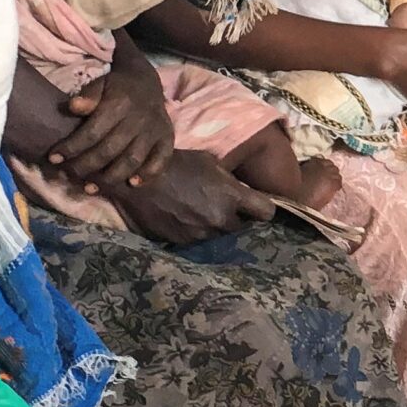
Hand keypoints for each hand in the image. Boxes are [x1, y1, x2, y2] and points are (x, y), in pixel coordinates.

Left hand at [47, 57, 174, 194]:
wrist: (146, 80)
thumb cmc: (117, 87)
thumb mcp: (100, 84)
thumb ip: (87, 95)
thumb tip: (73, 107)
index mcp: (119, 104)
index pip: (92, 132)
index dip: (71, 148)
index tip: (53, 159)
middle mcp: (139, 119)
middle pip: (109, 150)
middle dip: (85, 167)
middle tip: (69, 175)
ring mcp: (155, 131)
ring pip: (132, 161)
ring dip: (110, 178)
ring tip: (90, 188)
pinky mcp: (167, 139)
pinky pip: (161, 161)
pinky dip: (148, 174)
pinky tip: (132, 184)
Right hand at [110, 150, 275, 242]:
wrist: (139, 180)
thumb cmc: (177, 164)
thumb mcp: (209, 162)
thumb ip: (229, 181)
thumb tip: (242, 191)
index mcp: (231, 196)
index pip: (266, 212)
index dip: (263, 209)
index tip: (255, 207)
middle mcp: (221, 219)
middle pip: (242, 228)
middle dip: (236, 219)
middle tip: (223, 209)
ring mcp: (202, 234)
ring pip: (220, 236)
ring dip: (215, 228)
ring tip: (200, 214)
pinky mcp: (184, 243)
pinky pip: (199, 241)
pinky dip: (196, 233)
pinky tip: (185, 220)